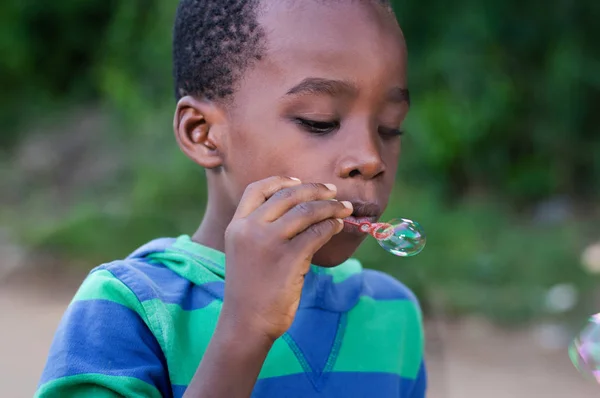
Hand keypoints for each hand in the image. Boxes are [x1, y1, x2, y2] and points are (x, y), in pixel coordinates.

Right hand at [220, 176, 352, 341]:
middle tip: (333, 191)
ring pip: (306, 210)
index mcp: (236, 225)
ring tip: (344, 208)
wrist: (246, 323)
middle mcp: (250, 228)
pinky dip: (331, 226)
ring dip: (330, 206)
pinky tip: (338, 227)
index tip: (300, 182)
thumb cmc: (250, 290)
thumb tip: (303, 210)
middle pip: (287, 195)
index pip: (256, 189)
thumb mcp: (245, 252)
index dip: (281, 180)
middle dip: (315, 190)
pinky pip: (317, 232)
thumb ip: (263, 230)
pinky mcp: (289, 258)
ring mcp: (268, 242)